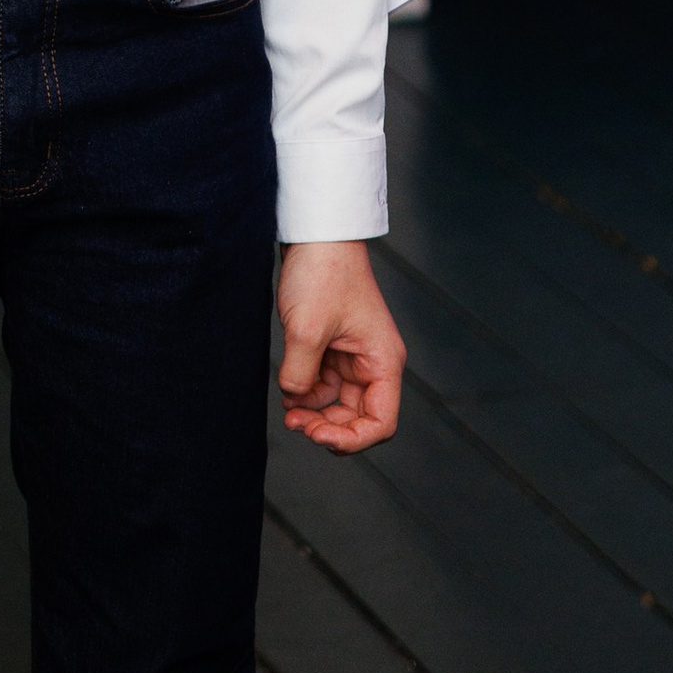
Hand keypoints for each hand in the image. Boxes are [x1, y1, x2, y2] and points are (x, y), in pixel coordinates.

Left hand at [277, 241, 403, 452]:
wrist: (314, 233)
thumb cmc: (323, 272)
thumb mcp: (307, 329)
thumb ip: (300, 375)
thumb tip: (294, 398)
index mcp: (382, 361)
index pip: (381, 421)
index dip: (352, 440)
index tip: (319, 436)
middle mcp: (373, 362)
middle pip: (359, 416)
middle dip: (329, 427)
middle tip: (296, 426)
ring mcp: (353, 354)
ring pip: (339, 402)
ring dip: (315, 411)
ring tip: (289, 412)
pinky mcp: (333, 345)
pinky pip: (324, 382)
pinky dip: (307, 392)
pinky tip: (289, 393)